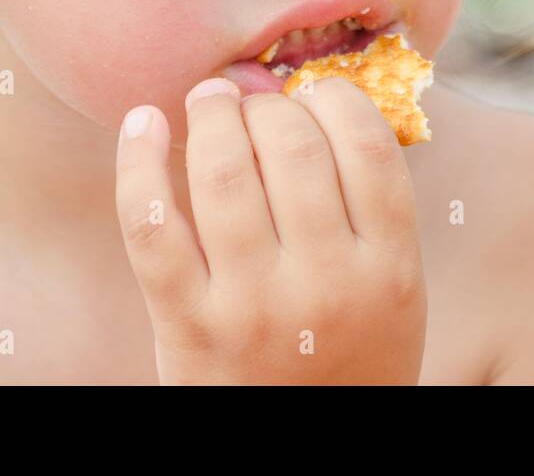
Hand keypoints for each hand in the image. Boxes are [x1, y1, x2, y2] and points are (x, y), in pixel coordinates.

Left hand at [114, 76, 426, 383]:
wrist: (304, 454)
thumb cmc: (351, 353)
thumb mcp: (396, 291)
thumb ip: (372, 210)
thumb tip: (317, 102)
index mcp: (392, 270)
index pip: (368, 145)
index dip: (336, 96)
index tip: (315, 92)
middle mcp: (327, 285)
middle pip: (292, 147)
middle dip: (268, 103)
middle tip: (254, 98)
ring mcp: (253, 307)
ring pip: (222, 175)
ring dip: (211, 115)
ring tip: (209, 99)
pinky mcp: (187, 326)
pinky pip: (151, 225)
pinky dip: (137, 163)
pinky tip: (141, 123)